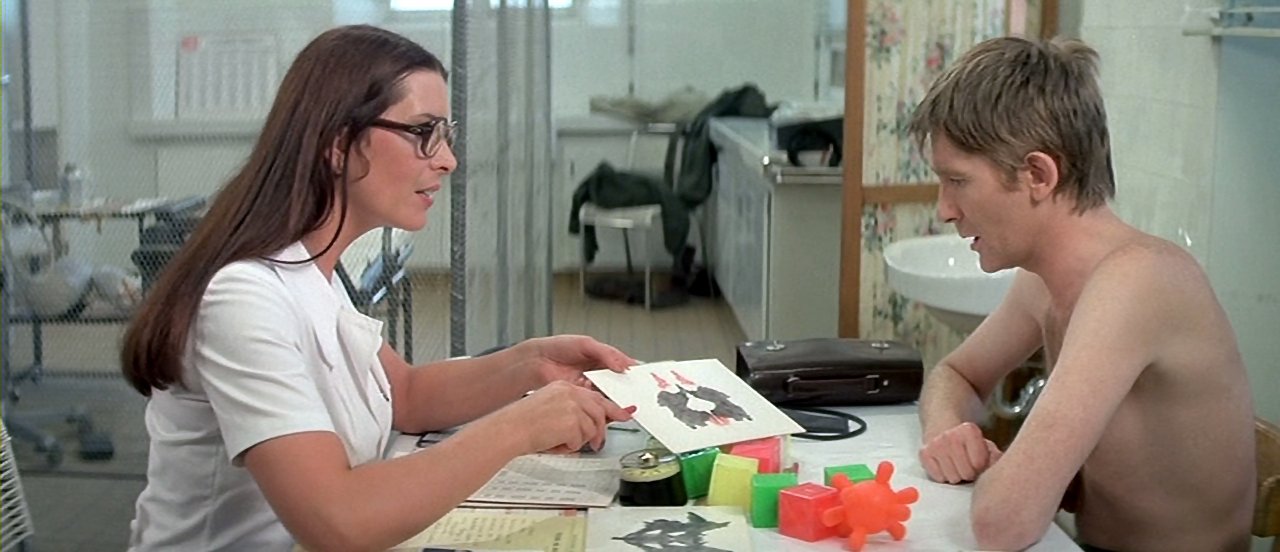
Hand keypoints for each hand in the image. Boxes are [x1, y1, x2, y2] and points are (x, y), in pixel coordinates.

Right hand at [482, 381, 634, 454]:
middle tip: (596, 444)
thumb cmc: (524, 424)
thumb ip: (575, 412)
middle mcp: (570, 393)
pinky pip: (579, 441)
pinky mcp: (572, 421)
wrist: (510, 430)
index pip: (595, 397)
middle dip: (599, 432)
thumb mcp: (552, 410)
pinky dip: (567, 447)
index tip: (626, 413)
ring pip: (591, 429)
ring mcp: (572, 406)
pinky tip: (553, 443)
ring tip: (558, 440)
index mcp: (564, 387)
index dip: (612, 408)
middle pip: (599, 413)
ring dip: (577, 441)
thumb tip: (596, 425)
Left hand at [512, 335, 636, 388]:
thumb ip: (606, 353)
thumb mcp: (586, 344)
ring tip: (619, 394)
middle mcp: (599, 374)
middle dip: (626, 387)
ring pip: (609, 394)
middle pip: (619, 383)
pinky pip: (596, 402)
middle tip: (634, 390)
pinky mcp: (583, 397)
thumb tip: (622, 364)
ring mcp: (591, 386)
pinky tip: (599, 395)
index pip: (624, 366)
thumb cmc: (558, 347)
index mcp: (604, 358)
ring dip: (614, 395)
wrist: (537, 361)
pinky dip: (599, 400)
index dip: (634, 372)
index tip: (644, 377)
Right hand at [919, 422, 1002, 483]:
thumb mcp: (984, 444)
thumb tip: (998, 471)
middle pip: (966, 473)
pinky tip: (945, 465)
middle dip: (969, 473)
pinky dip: (943, 475)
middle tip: (967, 465)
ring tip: (956, 465)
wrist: (941, 424)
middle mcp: (950, 436)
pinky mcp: (924, 453)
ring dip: (956, 475)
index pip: (980, 465)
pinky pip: (938, 478)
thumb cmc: (966, 440)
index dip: (981, 467)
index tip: (978, 462)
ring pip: (952, 478)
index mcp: (968, 430)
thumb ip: (995, 457)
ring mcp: (935, 445)